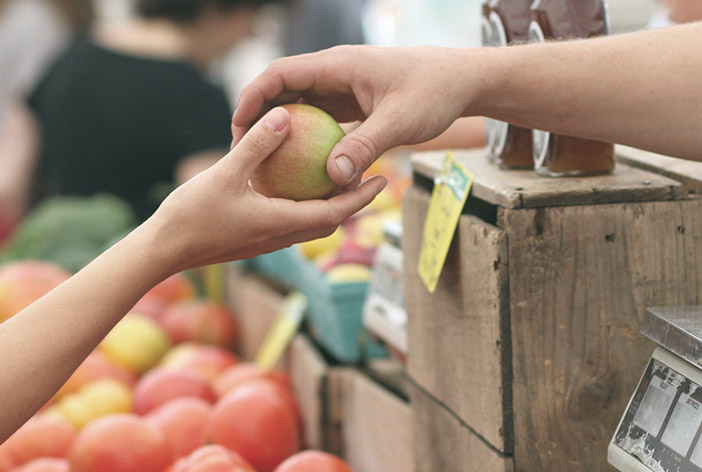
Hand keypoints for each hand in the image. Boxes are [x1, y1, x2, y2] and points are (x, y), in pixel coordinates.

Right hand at [146, 105, 387, 273]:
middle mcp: (279, 237)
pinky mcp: (252, 239)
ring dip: (328, 205)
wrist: (162, 251)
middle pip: (328, 221)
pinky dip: (302, 205)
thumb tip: (285, 115)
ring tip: (339, 178)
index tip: (382, 180)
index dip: (361, 197)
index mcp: (281, 224)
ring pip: (309, 223)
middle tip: (371, 176)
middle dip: (352, 201)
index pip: (335, 213)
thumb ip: (256, 145)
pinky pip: (288, 221)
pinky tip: (293, 184)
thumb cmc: (191, 215)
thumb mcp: (225, 173)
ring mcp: (265, 241)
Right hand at [232, 45, 479, 187]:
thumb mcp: (400, 122)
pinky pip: (320, 120)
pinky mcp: (353, 103)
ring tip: (264, 163)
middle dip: (259, 117)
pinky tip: (300, 169)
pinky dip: (307, 140)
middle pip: (283, 90)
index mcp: (338, 65)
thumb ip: (366, 146)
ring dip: (281, 130)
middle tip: (242, 152)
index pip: (281, 73)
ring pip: (300, 106)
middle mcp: (335, 73)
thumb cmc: (434, 92)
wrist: (462, 81)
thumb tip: (333, 177)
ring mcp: (343, 88)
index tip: (239, 127)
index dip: (253, 97)